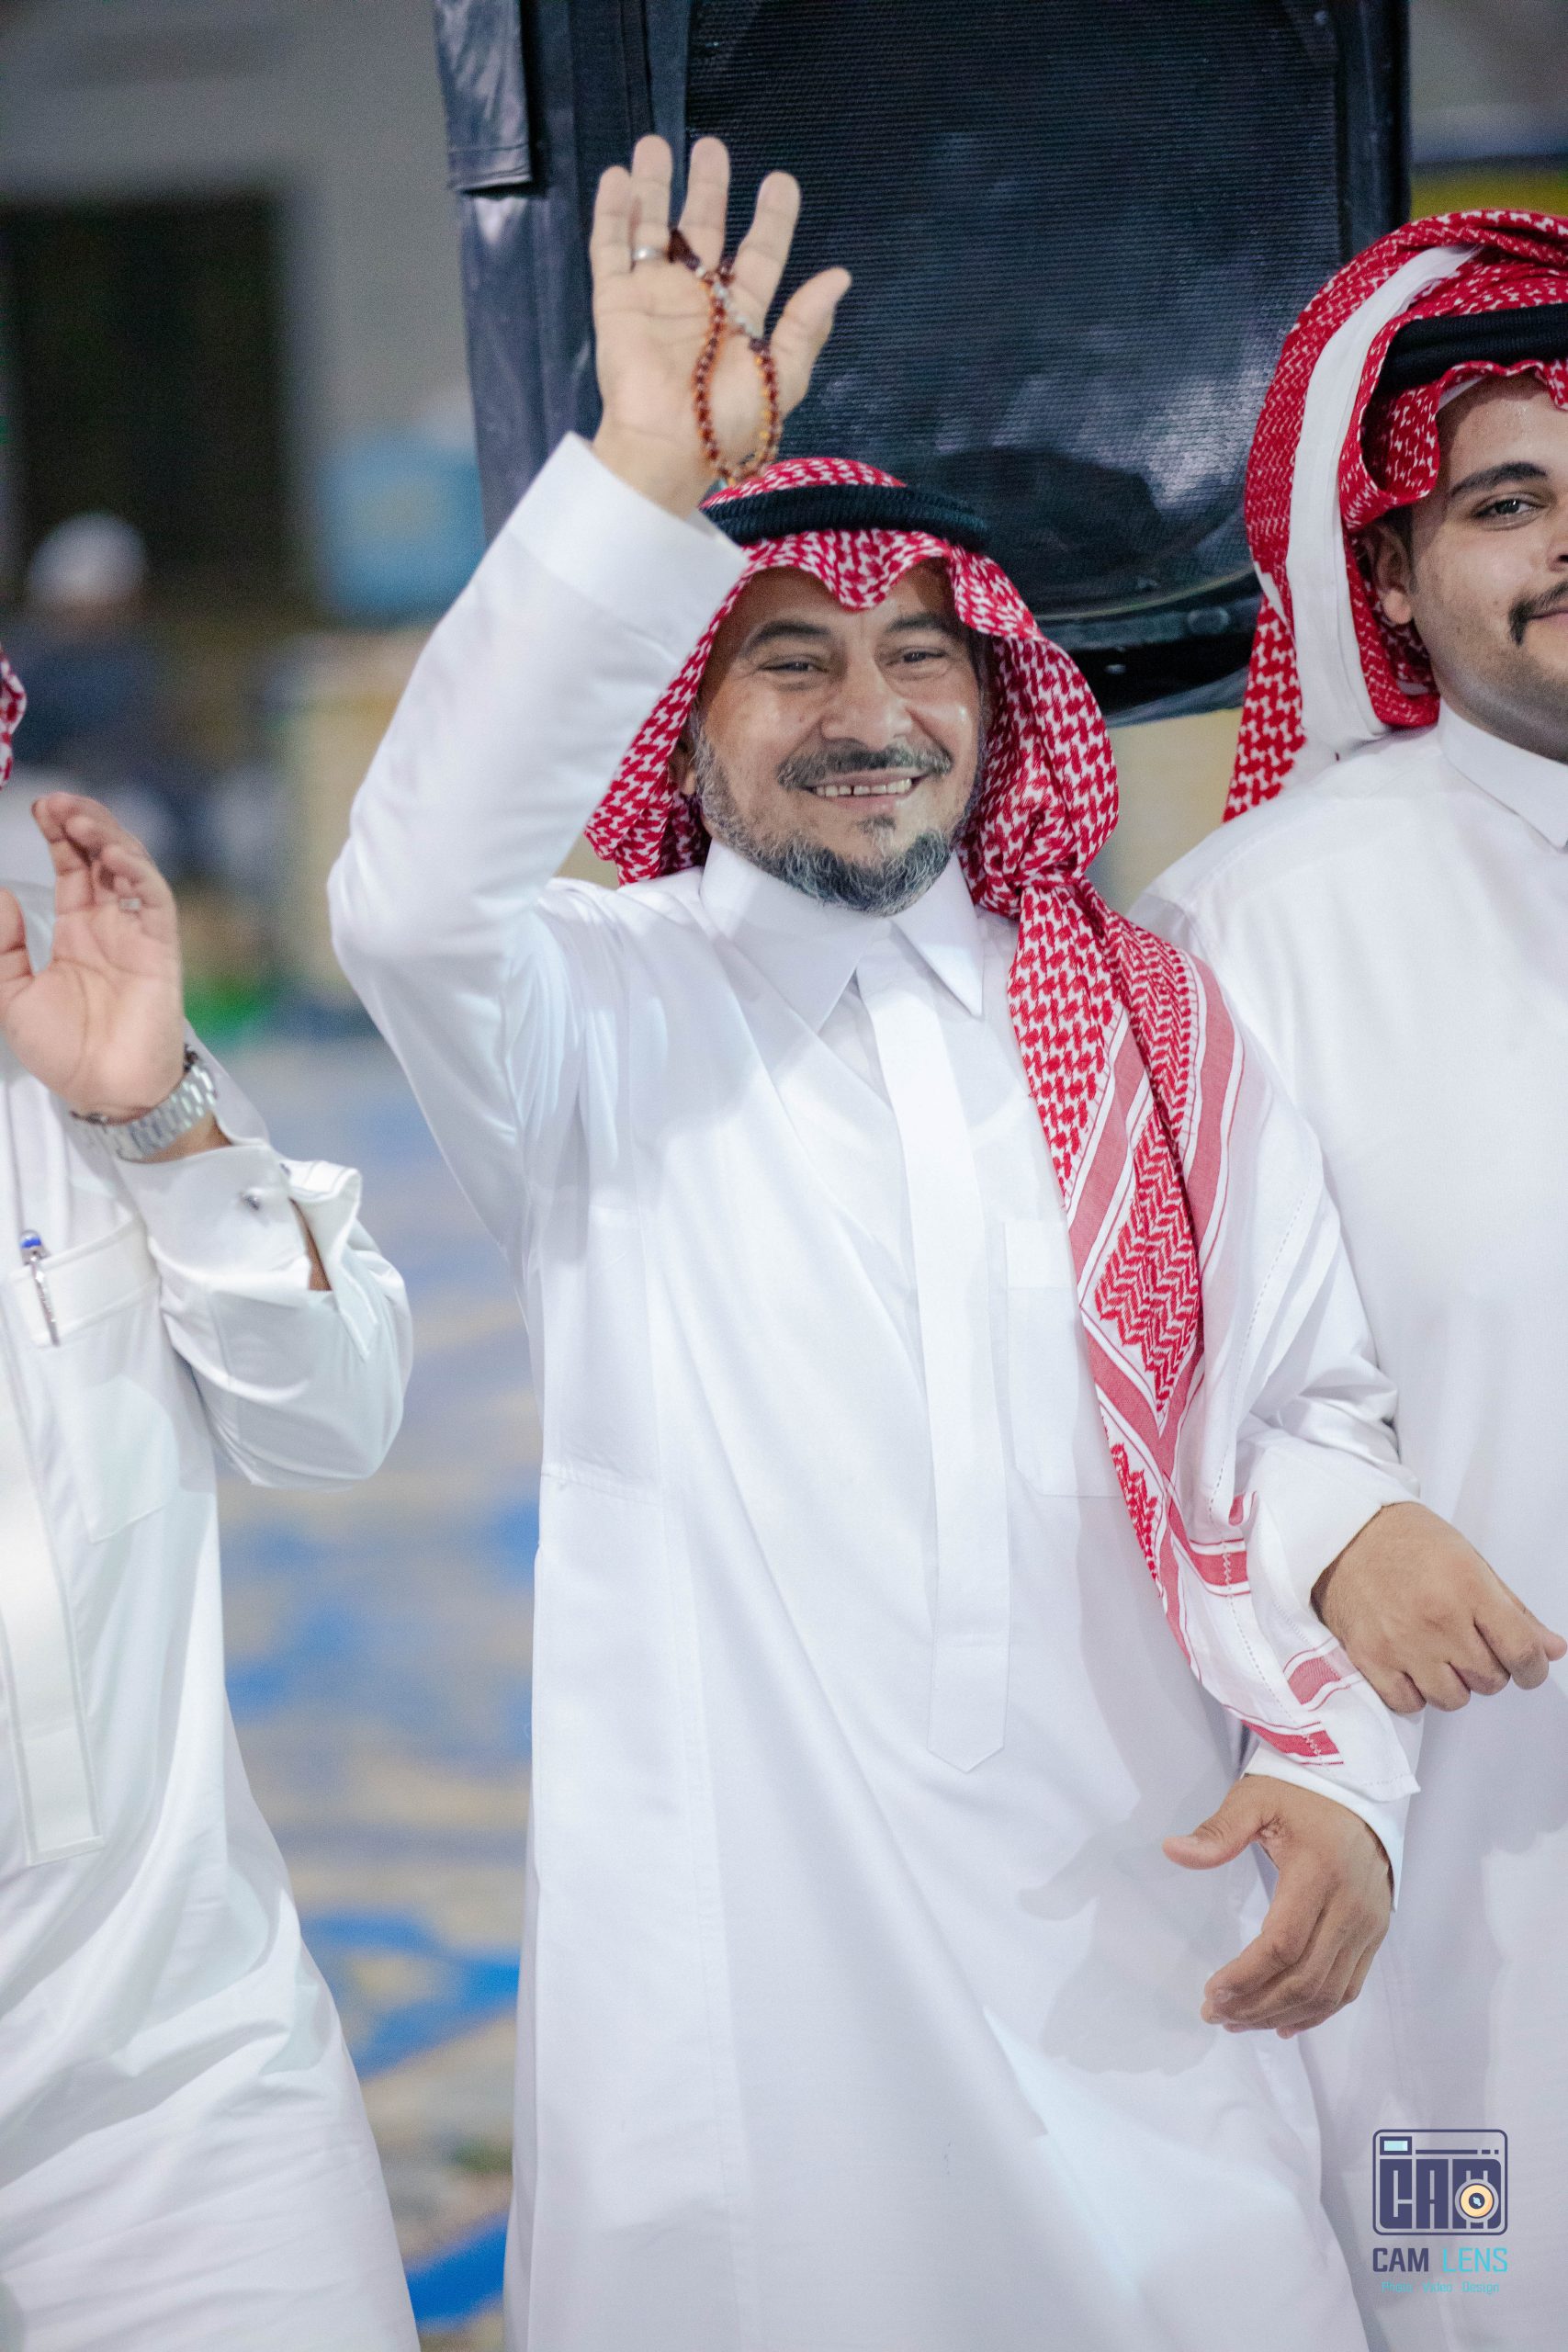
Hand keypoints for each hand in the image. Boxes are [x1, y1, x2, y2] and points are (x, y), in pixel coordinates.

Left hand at [0, 793, 187, 1118]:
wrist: (105, 1092)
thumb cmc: (65, 1052)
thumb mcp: (11, 996)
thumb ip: (3, 948)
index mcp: (78, 930)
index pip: (73, 866)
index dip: (59, 833)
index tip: (38, 807)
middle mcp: (111, 924)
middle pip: (103, 856)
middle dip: (82, 822)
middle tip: (54, 803)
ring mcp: (138, 934)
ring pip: (132, 869)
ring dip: (108, 838)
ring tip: (78, 820)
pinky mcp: (161, 950)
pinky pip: (154, 901)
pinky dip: (137, 873)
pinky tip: (113, 856)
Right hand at [589, 133, 850, 514]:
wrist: (667, 448)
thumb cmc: (728, 421)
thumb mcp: (781, 378)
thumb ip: (806, 326)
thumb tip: (840, 277)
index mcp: (740, 316)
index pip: (759, 254)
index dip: (772, 218)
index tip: (781, 182)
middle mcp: (698, 299)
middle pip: (705, 229)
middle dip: (709, 187)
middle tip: (713, 147)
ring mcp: (654, 297)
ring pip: (655, 229)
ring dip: (656, 187)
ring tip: (656, 143)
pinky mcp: (616, 302)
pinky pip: (611, 250)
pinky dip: (613, 214)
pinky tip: (619, 178)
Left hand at [1165, 1777, 1390, 2037]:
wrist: (1360, 1788)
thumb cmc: (1300, 1793)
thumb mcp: (1254, 1798)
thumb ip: (1218, 1831)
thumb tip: (1172, 1851)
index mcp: (1319, 1872)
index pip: (1283, 1944)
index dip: (1246, 1976)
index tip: (1210, 1993)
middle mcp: (1351, 1906)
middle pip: (1306, 1978)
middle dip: (1257, 2005)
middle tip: (1214, 2015)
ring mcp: (1369, 1924)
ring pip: (1329, 1992)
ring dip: (1282, 2015)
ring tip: (1238, 2023)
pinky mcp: (1376, 1933)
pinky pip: (1349, 1987)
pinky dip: (1316, 2013)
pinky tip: (1282, 2023)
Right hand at [1313, 1500, 1565, 1713]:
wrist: (1342, 1533)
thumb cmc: (1407, 1540)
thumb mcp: (1470, 1562)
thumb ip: (1513, 1609)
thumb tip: (1551, 1649)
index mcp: (1467, 1587)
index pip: (1521, 1651)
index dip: (1532, 1668)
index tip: (1527, 1668)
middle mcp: (1437, 1619)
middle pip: (1489, 1680)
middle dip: (1489, 1669)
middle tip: (1470, 1646)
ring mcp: (1401, 1642)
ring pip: (1452, 1698)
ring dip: (1454, 1684)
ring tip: (1439, 1656)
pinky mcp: (1369, 1657)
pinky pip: (1408, 1703)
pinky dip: (1416, 1693)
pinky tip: (1413, 1667)